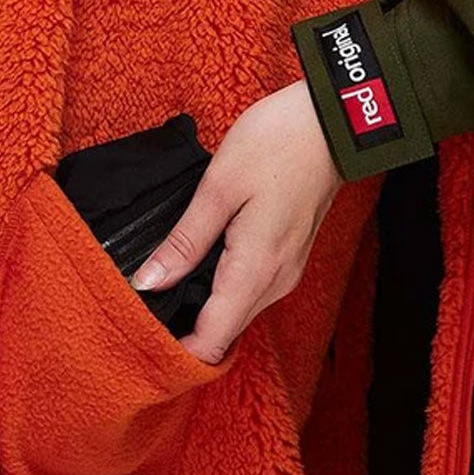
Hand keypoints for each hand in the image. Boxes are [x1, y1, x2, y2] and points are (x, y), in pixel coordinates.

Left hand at [133, 80, 342, 363]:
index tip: (139, 335)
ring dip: (201, 313)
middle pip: (223, 335)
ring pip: (236, 315)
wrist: (334, 124)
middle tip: (139, 310)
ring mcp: (285, 273)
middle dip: (183, 333)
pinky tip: (195, 269)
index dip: (175, 350)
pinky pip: (248, 294)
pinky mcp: (288, 260)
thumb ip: (184, 242)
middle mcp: (275, 284)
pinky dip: (220, 293)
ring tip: (160, 288)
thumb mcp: (218, 187)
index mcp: (255, 271)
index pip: (212, 342)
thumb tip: (148, 283)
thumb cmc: (278, 143)